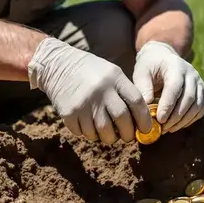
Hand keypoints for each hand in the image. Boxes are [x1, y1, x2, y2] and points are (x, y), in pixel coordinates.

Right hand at [27, 37, 151, 143]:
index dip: (144, 119)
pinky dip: (90, 134)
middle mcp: (100, 90)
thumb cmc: (90, 71)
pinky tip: (89, 126)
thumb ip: (125, 92)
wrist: (57, 65)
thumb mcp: (111, 73)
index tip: (146, 129)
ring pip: (103, 132)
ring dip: (109, 138)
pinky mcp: (69, 113)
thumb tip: (140, 120)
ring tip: (109, 134)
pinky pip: (85, 133)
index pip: (136, 102)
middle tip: (128, 137)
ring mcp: (84, 103)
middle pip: (122, 120)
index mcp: (114, 78)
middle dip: (128, 134)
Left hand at [132, 41, 203, 133]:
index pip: (175, 87)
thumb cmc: (149, 66)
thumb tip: (147, 108)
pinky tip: (178, 125)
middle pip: (188, 98)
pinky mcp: (203, 90)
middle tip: (163, 128)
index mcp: (175, 65)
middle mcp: (191, 72)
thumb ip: (143, 88)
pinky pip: (201, 108)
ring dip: (184, 120)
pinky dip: (191, 119)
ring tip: (168, 129)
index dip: (168, 105)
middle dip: (176, 116)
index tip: (159, 119)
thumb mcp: (141, 73)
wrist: (162, 57)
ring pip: (197, 105)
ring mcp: (199, 81)